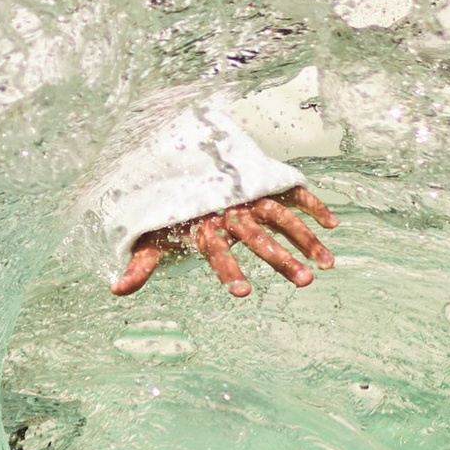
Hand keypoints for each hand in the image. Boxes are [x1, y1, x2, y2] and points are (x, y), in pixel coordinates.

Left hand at [113, 188, 337, 300]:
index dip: (227, 269)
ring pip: (281, 215)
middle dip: (281, 258)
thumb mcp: (152, 232)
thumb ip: (141, 263)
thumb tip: (115, 290)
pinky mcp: (264, 182)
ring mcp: (250, 194)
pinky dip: (313, 205)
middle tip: (305, 282)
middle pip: (258, 235)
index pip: (216, 249)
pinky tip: (334, 225)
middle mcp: (229, 208)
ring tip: (327, 264)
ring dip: (306, 238)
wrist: (181, 156)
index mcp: (204, 222)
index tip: (242, 293)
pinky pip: (292, 191)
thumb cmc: (170, 206)